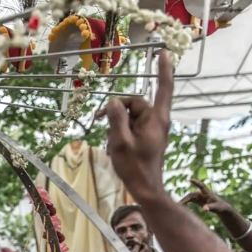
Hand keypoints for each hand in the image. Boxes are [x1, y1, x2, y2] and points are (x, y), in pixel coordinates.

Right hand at [103, 51, 172, 202]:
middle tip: (98, 120)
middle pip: (135, 103)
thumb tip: (113, 102)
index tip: (163, 52)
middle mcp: (157, 120)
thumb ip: (116, 119)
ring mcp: (152, 129)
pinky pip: (130, 127)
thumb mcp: (121, 142)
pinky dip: (120, 134)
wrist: (145, 187)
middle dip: (117, 111)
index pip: (163, 87)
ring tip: (111, 144)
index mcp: (156, 118)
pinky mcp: (147, 137)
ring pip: (130, 116)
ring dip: (117, 126)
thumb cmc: (134, 167)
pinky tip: (115, 148)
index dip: (163, 69)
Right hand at [181, 179, 232, 214]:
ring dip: (184, 201)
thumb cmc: (220, 207)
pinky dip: (185, 203)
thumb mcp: (216, 208)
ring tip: (179, 207)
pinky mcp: (198, 200)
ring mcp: (200, 197)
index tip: (190, 180)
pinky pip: (189, 200)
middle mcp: (202, 194)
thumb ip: (210, 208)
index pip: (201, 186)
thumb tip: (204, 209)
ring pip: (189, 197)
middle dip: (185, 198)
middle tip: (179, 204)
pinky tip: (181, 207)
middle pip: (191, 194)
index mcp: (208, 193)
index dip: (196, 183)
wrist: (221, 208)